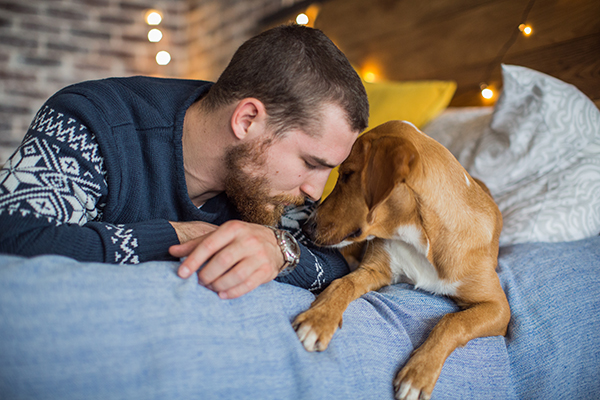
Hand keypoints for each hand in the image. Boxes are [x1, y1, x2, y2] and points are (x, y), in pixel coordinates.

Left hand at [169, 220, 283, 298]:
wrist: (277, 243)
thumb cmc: (242, 239)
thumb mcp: (221, 235)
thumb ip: (197, 244)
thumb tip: (172, 251)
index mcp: (233, 228)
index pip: (209, 245)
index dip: (193, 260)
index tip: (181, 273)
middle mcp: (247, 240)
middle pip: (222, 261)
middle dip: (206, 275)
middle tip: (200, 281)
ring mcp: (259, 255)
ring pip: (235, 275)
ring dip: (218, 285)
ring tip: (211, 287)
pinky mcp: (266, 270)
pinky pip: (247, 285)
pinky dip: (232, 292)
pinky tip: (222, 294)